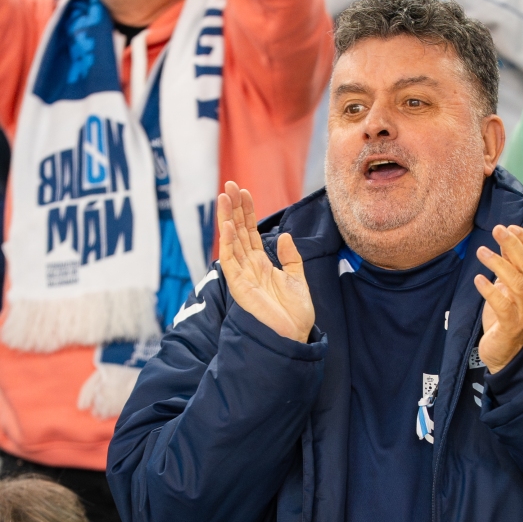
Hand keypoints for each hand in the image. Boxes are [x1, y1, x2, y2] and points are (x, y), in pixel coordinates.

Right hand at [217, 181, 314, 342]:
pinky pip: (230, 262)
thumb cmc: (295, 314)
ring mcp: (242, 276)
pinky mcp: (239, 287)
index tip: (245, 192)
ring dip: (227, 219)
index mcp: (262, 265)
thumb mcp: (297, 279)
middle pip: (238, 232)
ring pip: (232, 242)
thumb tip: (283, 236)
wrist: (294, 336)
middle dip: (234, 209)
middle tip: (229, 185)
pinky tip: (227, 227)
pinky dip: (228, 245)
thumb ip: (290, 257)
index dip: (247, 212)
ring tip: (225, 197)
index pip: (251, 233)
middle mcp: (250, 267)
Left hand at [475, 225, 522, 373]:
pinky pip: (502, 305)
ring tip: (481, 252)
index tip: (511, 227)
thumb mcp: (508, 287)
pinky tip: (478, 280)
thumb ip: (509, 264)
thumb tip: (504, 239)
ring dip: (499, 264)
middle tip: (497, 230)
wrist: (506, 353)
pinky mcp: (509, 325)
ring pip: (517, 282)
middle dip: (513, 244)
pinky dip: (490, 290)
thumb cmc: (506, 317)